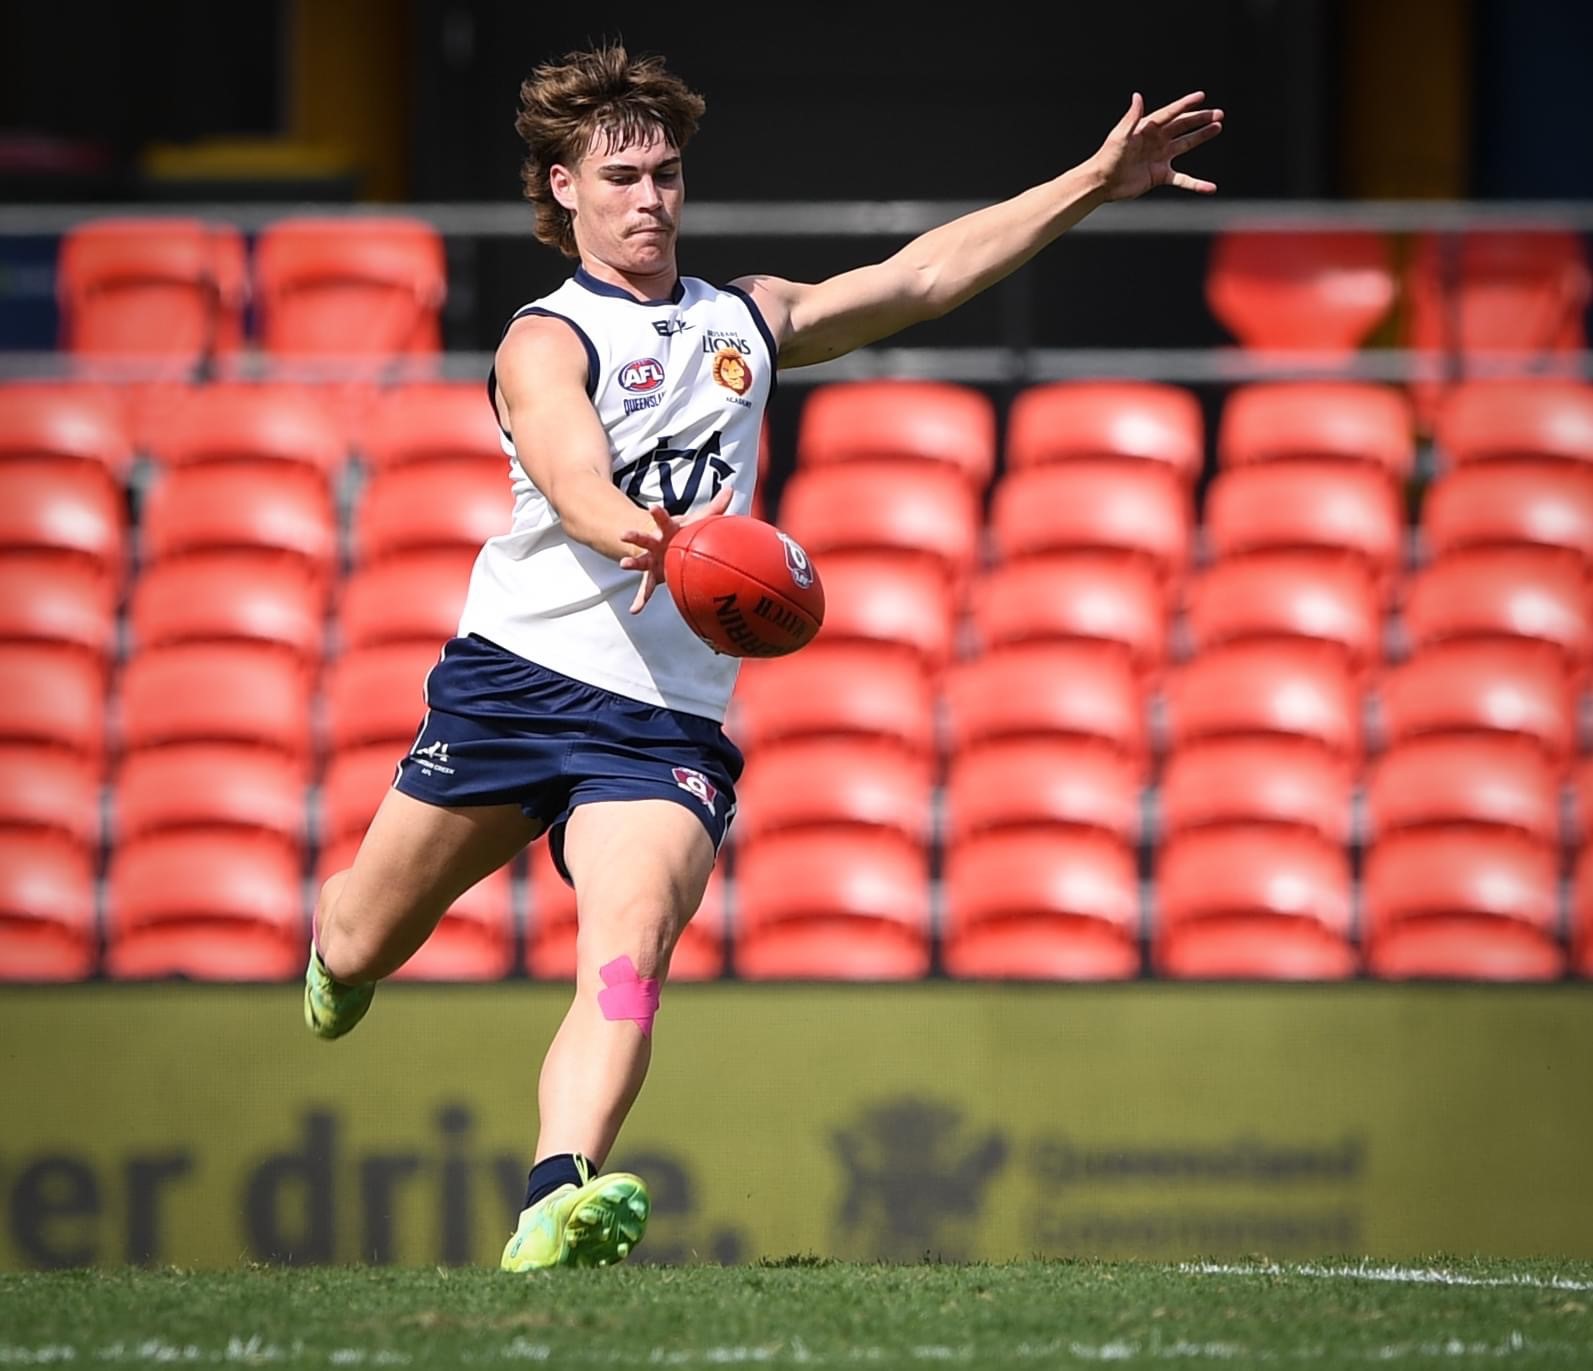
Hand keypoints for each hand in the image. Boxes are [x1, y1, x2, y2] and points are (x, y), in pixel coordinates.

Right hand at [618, 484, 733, 613]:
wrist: (667, 546)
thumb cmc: (684, 532)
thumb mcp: (698, 520)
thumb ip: (715, 507)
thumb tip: (731, 488)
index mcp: (666, 529)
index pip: (662, 519)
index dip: (658, 514)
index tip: (652, 508)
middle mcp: (655, 544)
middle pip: (643, 539)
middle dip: (634, 537)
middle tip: (624, 535)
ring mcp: (651, 560)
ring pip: (639, 563)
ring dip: (631, 564)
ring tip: (623, 566)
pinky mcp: (652, 576)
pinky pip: (645, 589)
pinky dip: (640, 600)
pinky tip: (635, 610)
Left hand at [1087, 90, 1222, 201]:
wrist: (1102, 183)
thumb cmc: (1107, 157)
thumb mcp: (1120, 136)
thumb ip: (1131, 117)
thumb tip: (1138, 96)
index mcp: (1147, 128)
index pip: (1171, 113)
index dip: (1186, 105)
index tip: (1201, 96)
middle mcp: (1156, 140)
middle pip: (1183, 126)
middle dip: (1200, 119)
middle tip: (1218, 114)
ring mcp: (1160, 157)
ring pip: (1186, 144)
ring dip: (1201, 137)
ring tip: (1218, 127)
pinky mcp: (1160, 175)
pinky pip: (1182, 179)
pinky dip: (1196, 183)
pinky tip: (1209, 187)